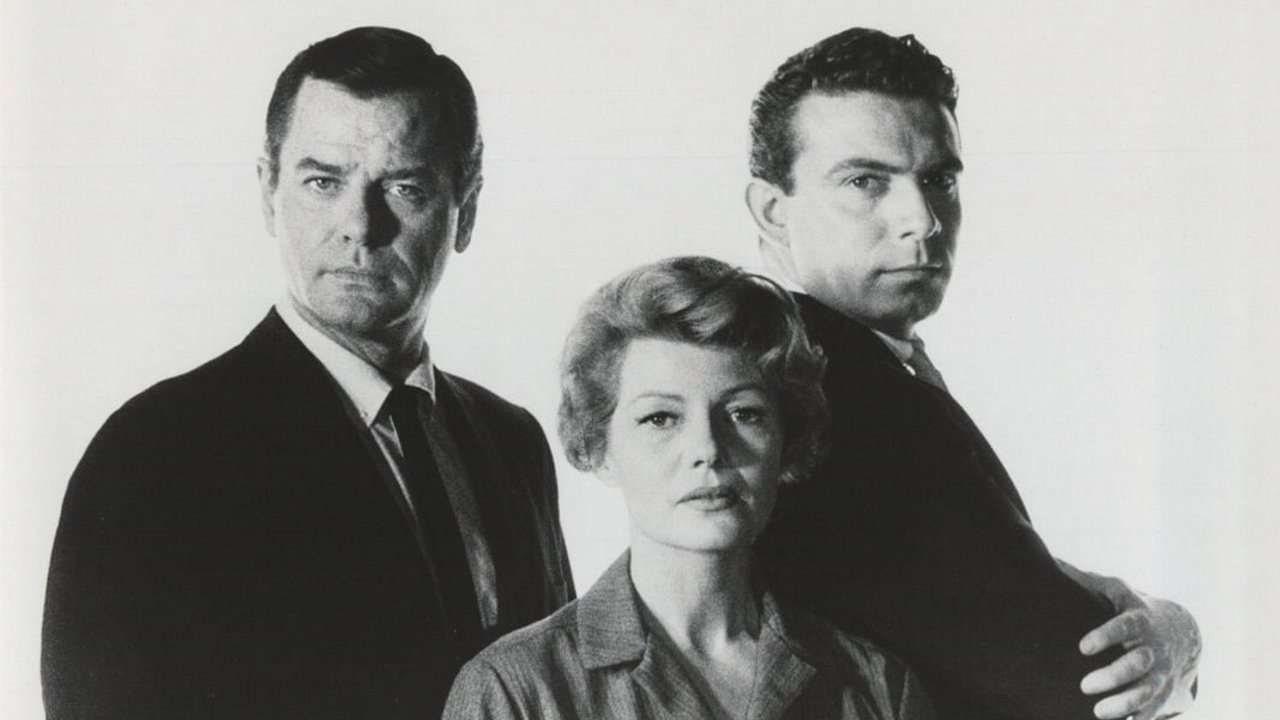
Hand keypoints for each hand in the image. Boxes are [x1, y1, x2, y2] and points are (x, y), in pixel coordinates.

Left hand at [1072, 570, 1200, 719]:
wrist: (1178, 631)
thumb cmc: (1130, 608)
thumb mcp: (1113, 590)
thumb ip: (1084, 580)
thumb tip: (1049, 563)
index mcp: (1139, 620)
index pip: (1125, 626)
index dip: (1106, 636)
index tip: (1083, 647)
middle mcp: (1153, 648)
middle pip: (1137, 665)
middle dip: (1113, 677)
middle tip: (1084, 685)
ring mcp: (1161, 672)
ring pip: (1148, 693)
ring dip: (1125, 704)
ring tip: (1098, 712)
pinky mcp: (1163, 693)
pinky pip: (1153, 711)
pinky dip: (1139, 718)